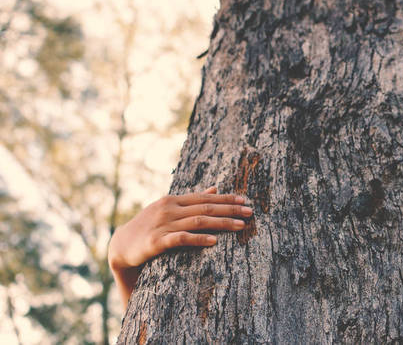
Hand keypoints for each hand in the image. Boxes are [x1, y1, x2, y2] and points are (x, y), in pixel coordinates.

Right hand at [108, 186, 252, 307]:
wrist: (121, 246)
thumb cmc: (149, 226)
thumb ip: (192, 200)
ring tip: (240, 226)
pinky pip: (182, 239)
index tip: (244, 200)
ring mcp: (163, 224)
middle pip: (206, 207)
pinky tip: (214, 241)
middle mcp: (169, 209)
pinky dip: (199, 239)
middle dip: (230, 209)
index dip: (226, 198)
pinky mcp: (157, 242)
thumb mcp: (169, 209)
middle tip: (250, 212)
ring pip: (198, 221)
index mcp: (174, 200)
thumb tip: (215, 188)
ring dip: (222, 223)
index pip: (205, 197)